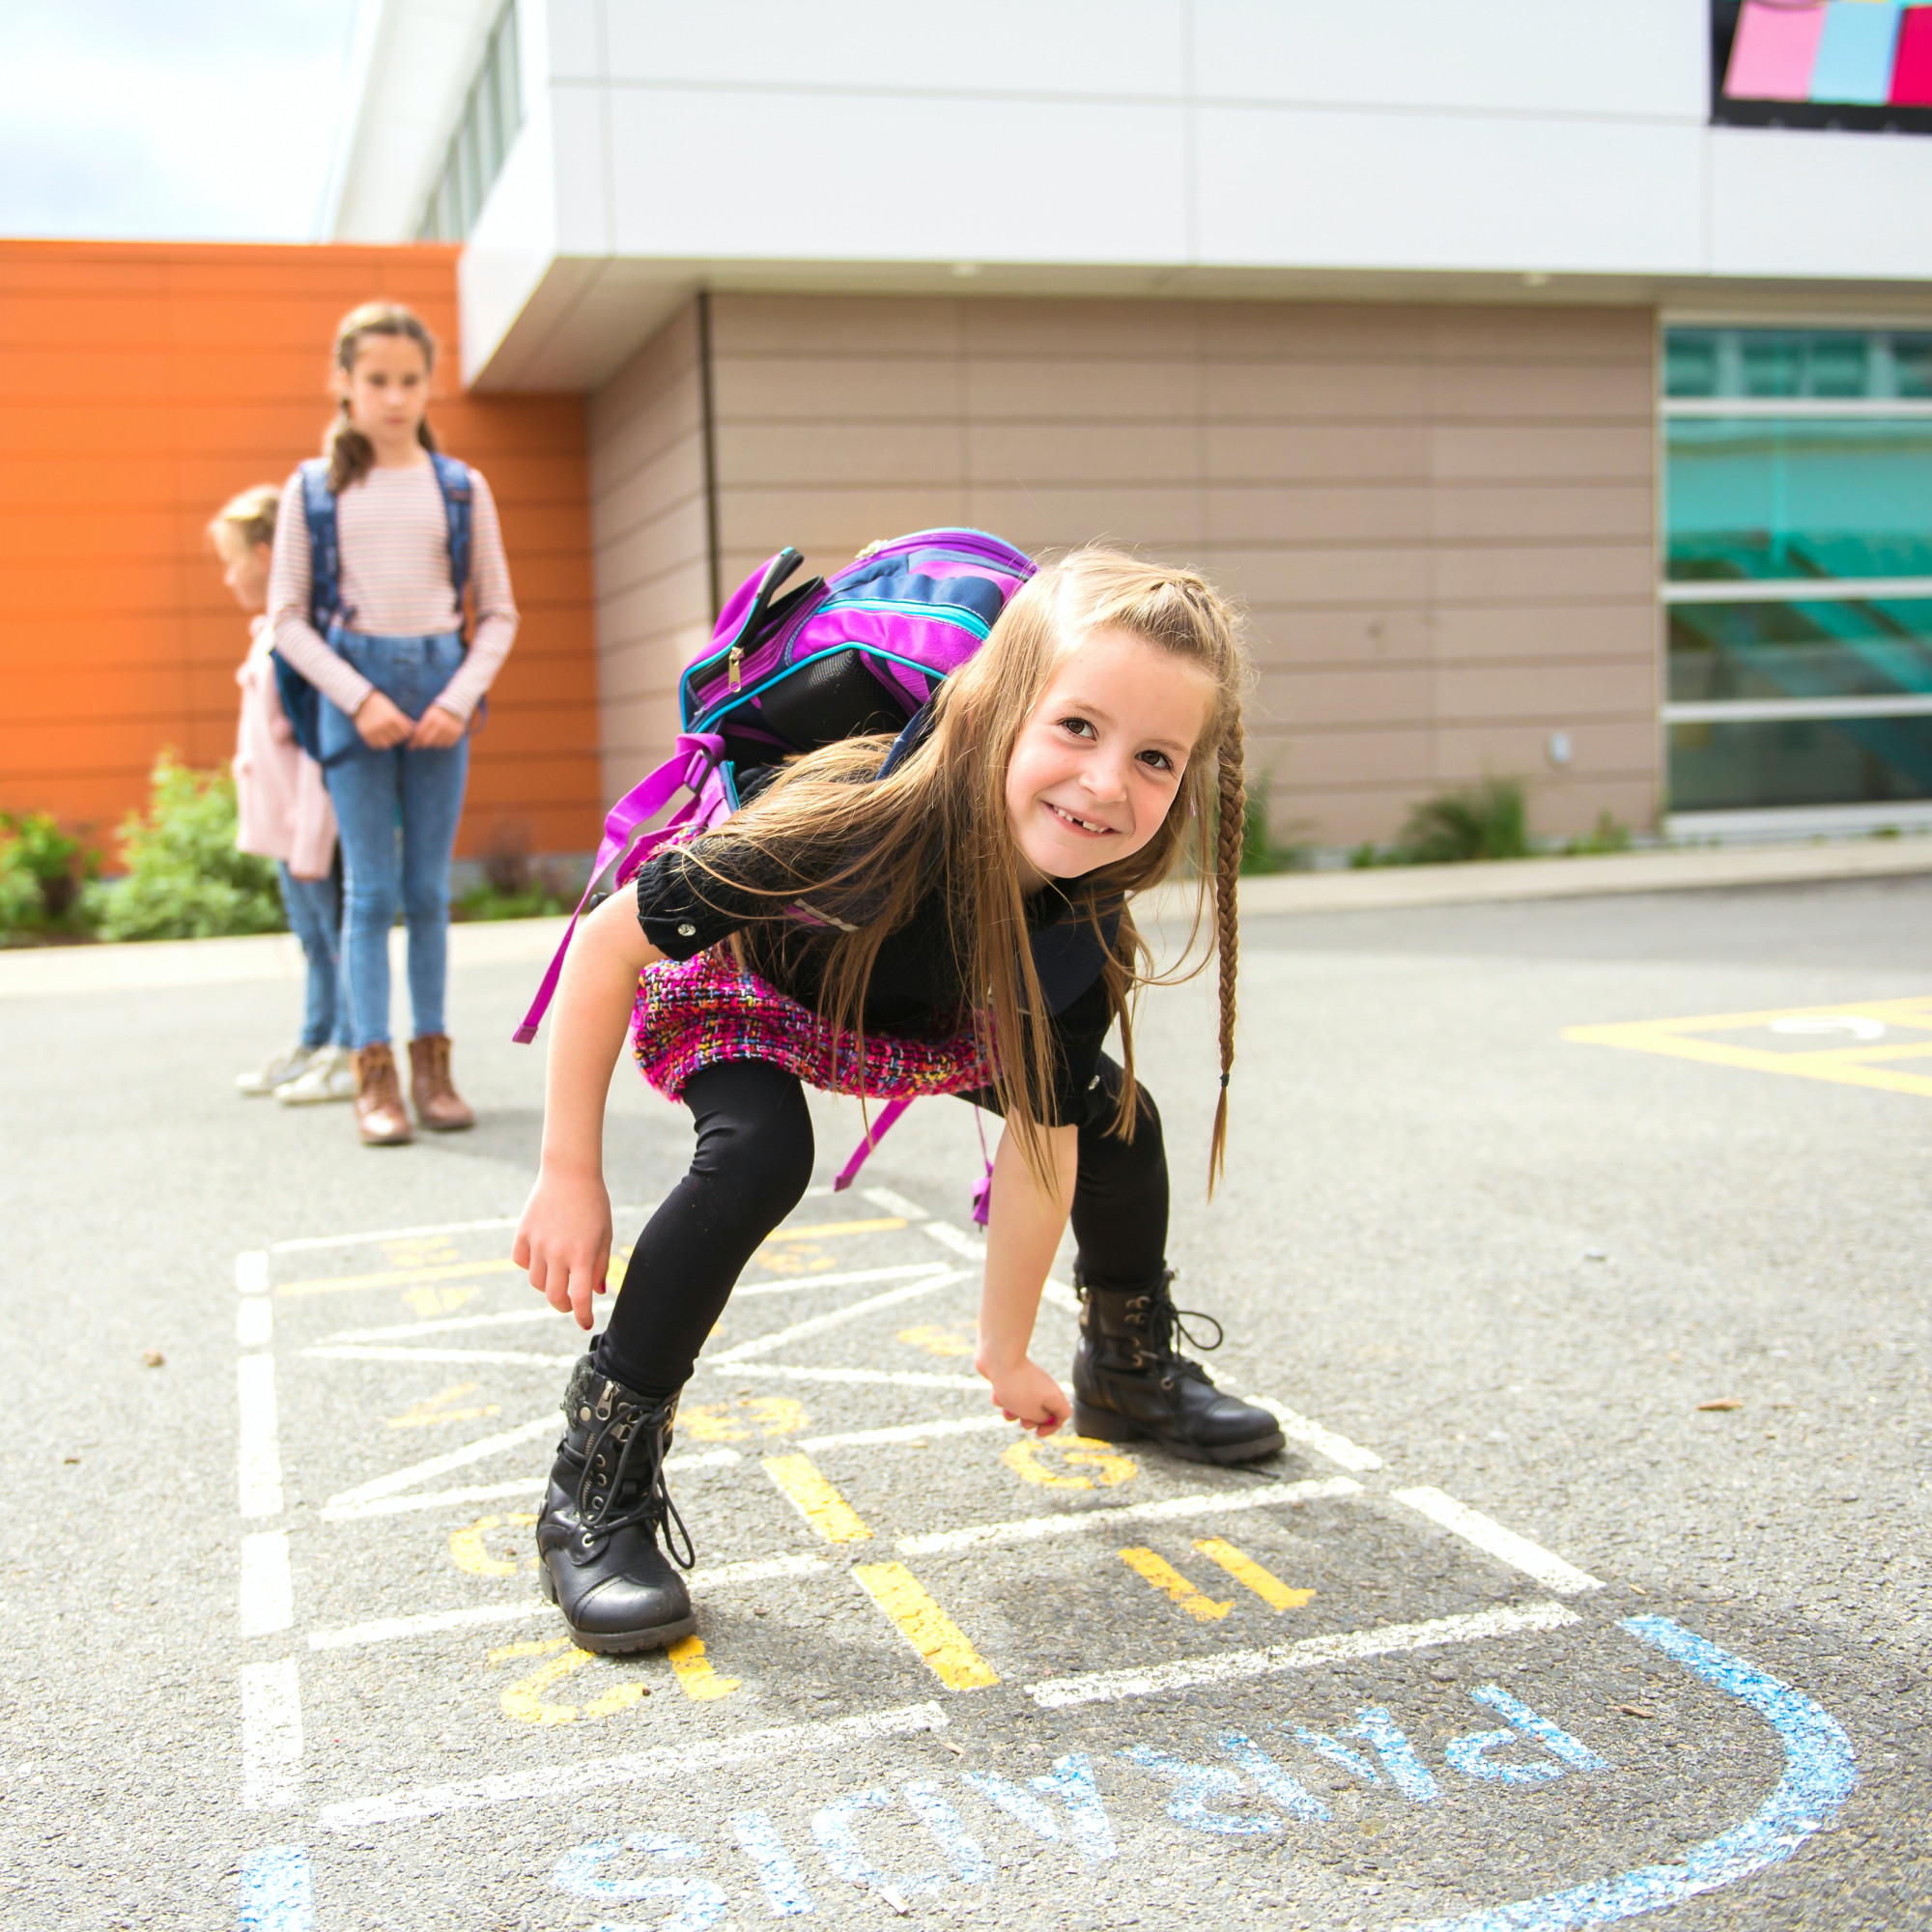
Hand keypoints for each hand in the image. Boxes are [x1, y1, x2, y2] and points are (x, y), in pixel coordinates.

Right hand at [353, 689, 413, 748]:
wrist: (360, 700)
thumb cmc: (379, 703)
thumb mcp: (392, 707)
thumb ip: (402, 718)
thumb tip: (414, 726)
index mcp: (392, 717)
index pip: (406, 731)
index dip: (407, 731)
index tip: (404, 730)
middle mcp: (384, 725)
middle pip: (398, 738)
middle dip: (399, 736)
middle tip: (396, 733)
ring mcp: (374, 730)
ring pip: (388, 744)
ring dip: (389, 741)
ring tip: (388, 736)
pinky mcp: (366, 734)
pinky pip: (376, 745)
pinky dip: (379, 743)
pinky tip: (379, 738)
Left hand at [410, 701, 467, 748]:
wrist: (456, 706)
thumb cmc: (437, 712)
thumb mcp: (429, 714)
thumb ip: (421, 726)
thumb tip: (413, 739)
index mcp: (432, 717)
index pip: (420, 733)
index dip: (414, 740)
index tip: (411, 746)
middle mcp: (441, 723)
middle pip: (428, 740)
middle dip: (422, 744)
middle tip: (420, 744)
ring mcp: (450, 728)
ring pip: (437, 744)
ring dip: (433, 743)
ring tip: (432, 739)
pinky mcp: (457, 732)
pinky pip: (447, 744)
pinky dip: (443, 743)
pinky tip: (441, 738)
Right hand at [513, 1165, 612, 1330]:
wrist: (569, 1173)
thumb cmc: (594, 1204)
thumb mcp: (604, 1235)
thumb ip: (600, 1266)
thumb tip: (595, 1293)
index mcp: (582, 1255)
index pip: (580, 1298)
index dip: (583, 1316)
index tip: (586, 1324)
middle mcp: (557, 1253)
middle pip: (554, 1298)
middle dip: (564, 1306)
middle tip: (571, 1302)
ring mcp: (537, 1243)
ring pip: (537, 1282)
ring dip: (549, 1286)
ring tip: (559, 1274)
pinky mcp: (522, 1234)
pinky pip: (521, 1262)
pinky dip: (531, 1266)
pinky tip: (542, 1257)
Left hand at [980, 1354, 1069, 1437]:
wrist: (999, 1358)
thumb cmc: (1017, 1387)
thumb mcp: (1031, 1412)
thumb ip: (1040, 1419)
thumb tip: (1041, 1417)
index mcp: (1054, 1395)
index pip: (1064, 1413)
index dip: (1053, 1426)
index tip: (1038, 1433)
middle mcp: (1044, 1386)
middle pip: (1042, 1410)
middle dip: (1030, 1420)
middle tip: (1022, 1422)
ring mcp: (1028, 1380)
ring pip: (1023, 1403)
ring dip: (1013, 1411)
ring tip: (1005, 1408)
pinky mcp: (1012, 1375)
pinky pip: (1009, 1392)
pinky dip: (1003, 1397)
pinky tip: (995, 1393)